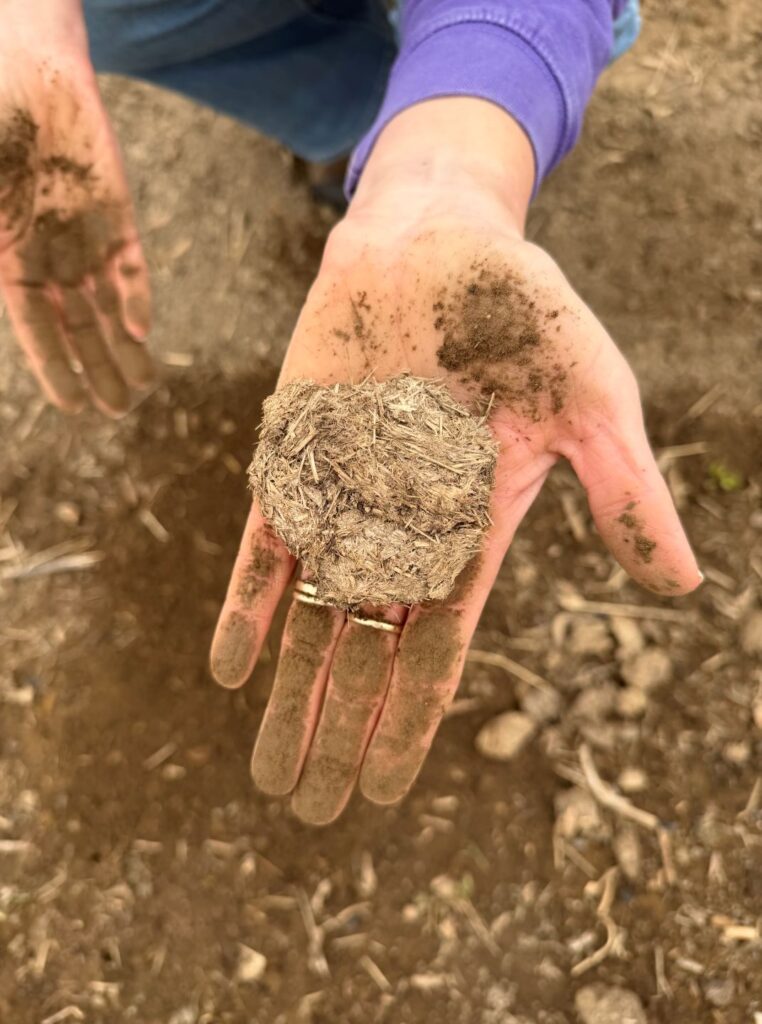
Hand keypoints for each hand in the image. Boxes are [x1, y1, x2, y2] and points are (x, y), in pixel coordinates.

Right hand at [0, 5, 153, 415]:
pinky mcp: (118, 219)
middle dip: (101, 370)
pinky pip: (130, 268)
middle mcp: (52, 262)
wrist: (27, 77)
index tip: (77, 408)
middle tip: (121, 411)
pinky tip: (143, 331)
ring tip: (144, 389)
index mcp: (13, 265)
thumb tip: (7, 290)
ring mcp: (86, 243)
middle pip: (81, 330)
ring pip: (111, 308)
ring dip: (127, 349)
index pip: (37, 332)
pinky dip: (137, 297)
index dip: (56, 370)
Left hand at [211, 100, 700, 823]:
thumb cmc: (525, 317)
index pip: (438, 650)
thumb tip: (685, 587)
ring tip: (271, 773)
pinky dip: (247, 606)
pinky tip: (231, 669)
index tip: (383, 791)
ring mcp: (343, 500)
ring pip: (311, 619)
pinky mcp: (293, 460)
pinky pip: (263, 549)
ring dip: (291, 695)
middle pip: (366, 655)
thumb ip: (622, 492)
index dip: (409, 721)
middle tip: (314, 811)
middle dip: (340, 731)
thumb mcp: (593, 403)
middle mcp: (403, 533)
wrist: (439, 243)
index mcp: (473, 534)